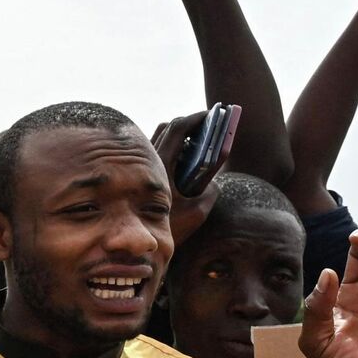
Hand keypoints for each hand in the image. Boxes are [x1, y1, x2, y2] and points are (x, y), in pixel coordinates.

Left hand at [152, 111, 221, 245]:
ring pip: (163, 138)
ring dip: (183, 137)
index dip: (196, 118)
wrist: (144, 243)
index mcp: (160, 164)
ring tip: (202, 145)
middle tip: (211, 126)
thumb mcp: (198, 210)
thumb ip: (211, 188)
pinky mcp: (143, 172)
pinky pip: (160, 151)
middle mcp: (148, 161)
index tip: (213, 113)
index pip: (177, 128)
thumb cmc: (171, 228)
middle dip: (191, 124)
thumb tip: (213, 172)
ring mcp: (144, 165)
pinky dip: (176, 150)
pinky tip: (188, 163)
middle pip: (169, 128)